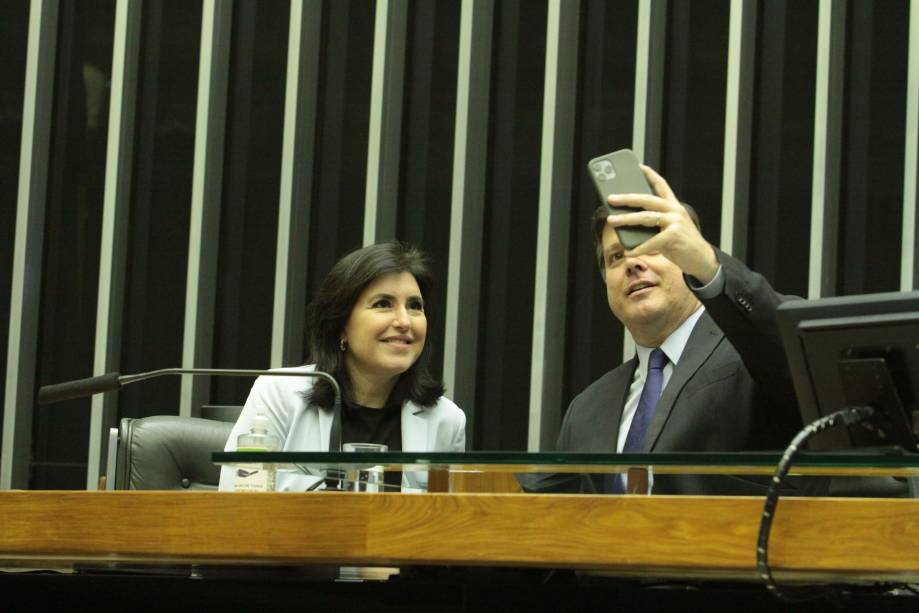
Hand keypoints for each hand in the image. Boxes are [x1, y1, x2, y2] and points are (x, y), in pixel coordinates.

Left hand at [606, 165, 719, 283]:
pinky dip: (638, 248)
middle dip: (627, 198)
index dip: (650, 174)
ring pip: (645, 217)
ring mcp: (675, 221)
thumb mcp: (668, 228)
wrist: (701, 259)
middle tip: (610, 198)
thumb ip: (653, 223)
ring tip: (611, 220)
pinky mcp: (675, 235)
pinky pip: (651, 241)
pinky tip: (628, 251)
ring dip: (626, 219)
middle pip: (647, 199)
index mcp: (673, 206)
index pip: (661, 184)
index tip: (637, 166)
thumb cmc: (681, 243)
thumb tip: (627, 222)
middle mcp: (675, 210)